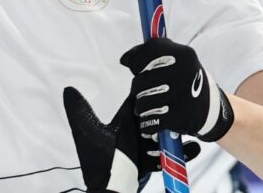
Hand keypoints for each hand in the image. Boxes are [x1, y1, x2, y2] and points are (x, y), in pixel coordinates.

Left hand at [62, 87, 200, 192]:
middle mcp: (139, 132)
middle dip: (170, 110)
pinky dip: (186, 151)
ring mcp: (150, 147)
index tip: (165, 80)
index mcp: (125, 121)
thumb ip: (80, 111)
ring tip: (191, 124)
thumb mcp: (89, 132)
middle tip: (184, 103)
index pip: (141, 102)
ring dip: (178, 130)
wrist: (109, 188)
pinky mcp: (157, 161)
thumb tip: (68, 88)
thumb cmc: (98, 161)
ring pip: (168, 134)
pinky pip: (175, 155)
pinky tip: (194, 146)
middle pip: (158, 115)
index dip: (151, 92)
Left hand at [121, 37, 234, 141]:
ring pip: (140, 103)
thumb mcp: (180, 59)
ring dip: (143, 108)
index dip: (136, 61)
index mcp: (182, 54)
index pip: (146, 52)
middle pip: (139, 81)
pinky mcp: (176, 118)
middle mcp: (181, 73)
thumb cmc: (188, 81)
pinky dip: (147, 124)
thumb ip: (154, 53)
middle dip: (140, 89)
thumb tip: (125, 59)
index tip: (139, 68)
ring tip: (154, 107)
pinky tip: (154, 121)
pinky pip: (147, 122)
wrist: (212, 109)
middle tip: (151, 92)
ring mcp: (178, 96)